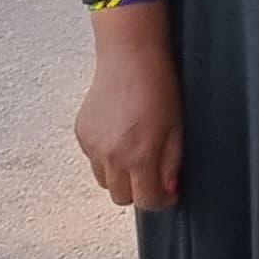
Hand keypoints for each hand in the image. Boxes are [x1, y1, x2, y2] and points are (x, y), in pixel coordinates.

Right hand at [75, 23, 181, 209]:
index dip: (161, 201)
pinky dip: (105, 157)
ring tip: (134, 150)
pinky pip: (93, 160)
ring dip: (120, 176)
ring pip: (105, 181)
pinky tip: (119, 135)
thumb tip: (168, 189)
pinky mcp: (81, 134)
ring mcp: (92, 146)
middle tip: (152, 171)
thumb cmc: (158, 86)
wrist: (129, 57)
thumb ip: (171, 163)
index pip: (146, 201)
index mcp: (138, 156)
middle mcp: (110, 156)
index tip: (169, 193)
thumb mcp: (177, 127)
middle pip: (121, 197)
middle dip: (139, 190)